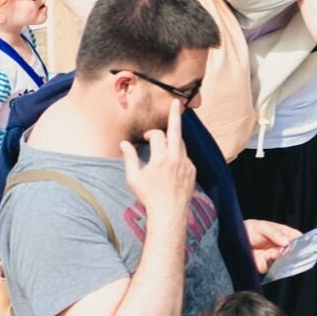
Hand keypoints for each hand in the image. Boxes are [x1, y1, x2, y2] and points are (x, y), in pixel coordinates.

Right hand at [121, 97, 194, 225]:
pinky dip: (178, 154)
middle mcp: (175, 159)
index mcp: (160, 159)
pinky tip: (171, 165)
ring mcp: (186, 164)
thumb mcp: (134, 178)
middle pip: (176, 131)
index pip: (157, 135)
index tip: (145, 136)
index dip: (150, 133)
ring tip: (165, 146)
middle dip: (175, 115)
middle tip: (176, 102)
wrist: (169, 213)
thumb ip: (130, 158)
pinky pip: (185, 156)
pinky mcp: (192, 170)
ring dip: (173, 140)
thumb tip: (124, 143)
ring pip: (181, 144)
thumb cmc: (149, 196)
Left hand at [245, 218, 298, 274]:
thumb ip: (274, 233)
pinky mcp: (267, 266)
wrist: (232, 241)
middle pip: (293, 252)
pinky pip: (274, 269)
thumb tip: (286, 241)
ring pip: (285, 262)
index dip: (301, 241)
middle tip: (290, 251)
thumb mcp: (261, 227)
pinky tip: (269, 259)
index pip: (297, 238)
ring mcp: (275, 257)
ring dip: (283, 260)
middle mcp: (281, 247)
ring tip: (276, 253)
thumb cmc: (248, 230)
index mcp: (282, 234)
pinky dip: (274, 267)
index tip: (302, 244)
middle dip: (293, 253)